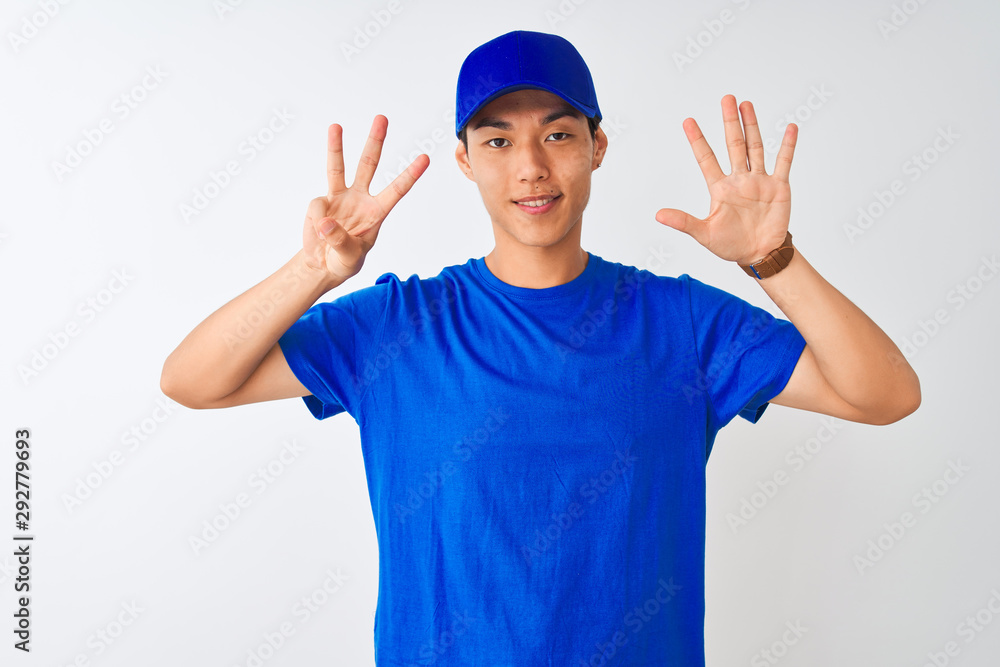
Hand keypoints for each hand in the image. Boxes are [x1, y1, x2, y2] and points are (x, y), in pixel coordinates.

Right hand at [302, 115, 428, 285]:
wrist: (321, 263)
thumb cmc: (344, 260)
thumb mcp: (348, 258)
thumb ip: (339, 241)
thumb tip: (325, 222)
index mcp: (377, 212)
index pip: (397, 190)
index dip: (410, 174)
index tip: (425, 158)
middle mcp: (360, 198)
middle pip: (369, 164)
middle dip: (375, 141)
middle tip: (382, 118)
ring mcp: (340, 197)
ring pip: (339, 167)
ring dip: (337, 146)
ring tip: (336, 126)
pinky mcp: (321, 202)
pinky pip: (317, 206)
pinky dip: (316, 221)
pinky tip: (319, 233)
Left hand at [655, 95, 796, 264]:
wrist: (759, 254)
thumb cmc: (731, 245)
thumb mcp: (704, 234)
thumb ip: (684, 222)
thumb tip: (658, 215)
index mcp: (720, 188)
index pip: (706, 158)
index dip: (698, 140)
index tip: (688, 121)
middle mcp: (739, 179)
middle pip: (733, 144)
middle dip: (730, 122)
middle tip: (726, 98)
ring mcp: (759, 181)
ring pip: (755, 148)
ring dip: (752, 126)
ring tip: (746, 105)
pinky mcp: (778, 187)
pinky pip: (783, 162)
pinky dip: (787, 146)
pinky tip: (789, 128)